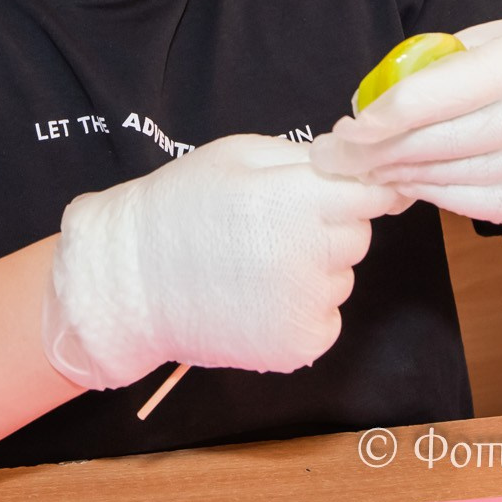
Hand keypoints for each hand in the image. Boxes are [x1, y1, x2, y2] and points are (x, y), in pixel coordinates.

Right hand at [42, 134, 404, 389]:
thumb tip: (362, 166)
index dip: (359, 188)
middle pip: (358, 235)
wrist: (130, 281)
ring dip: (315, 268)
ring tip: (256, 264)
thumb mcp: (239, 155)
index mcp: (293, 201)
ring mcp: (304, 308)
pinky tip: (260, 297)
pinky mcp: (299, 346)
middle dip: (330, 226)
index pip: (371, 193)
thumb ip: (306, 158)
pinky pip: (327, 317)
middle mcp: (307, 257)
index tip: (340, 190)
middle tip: (277, 225)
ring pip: (341, 277)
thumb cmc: (182, 206)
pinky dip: (305, 308)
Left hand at [310, 17, 501, 229]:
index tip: (347, 127)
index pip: (436, 95)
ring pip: (449, 177)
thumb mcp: (495, 42)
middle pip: (436, 143)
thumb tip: (370, 101)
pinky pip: (471, 203)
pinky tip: (408, 182)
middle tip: (335, 157)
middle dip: (376, 153)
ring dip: (397, 176)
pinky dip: (432, 194)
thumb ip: (438, 65)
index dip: (382, 117)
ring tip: (364, 169)